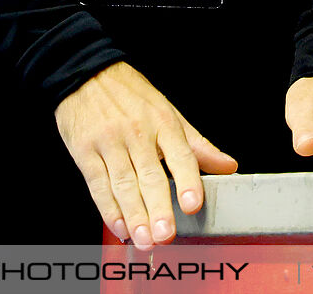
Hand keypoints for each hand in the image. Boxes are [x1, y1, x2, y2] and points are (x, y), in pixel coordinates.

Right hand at [55, 61, 236, 247]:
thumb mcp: (168, 112)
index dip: (187, 181)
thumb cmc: (130, 96)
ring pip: (124, 184)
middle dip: (158, 208)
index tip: (193, 204)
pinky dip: (108, 208)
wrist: (85, 73)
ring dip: (134, 215)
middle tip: (166, 235)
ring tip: (144, 239)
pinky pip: (98, 183)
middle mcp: (137, 132)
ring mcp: (109, 141)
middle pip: (150, 175)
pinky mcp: (85, 150)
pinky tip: (119, 225)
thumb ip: (197, 145)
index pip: (180, 155)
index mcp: (163, 122)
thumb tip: (228, 166)